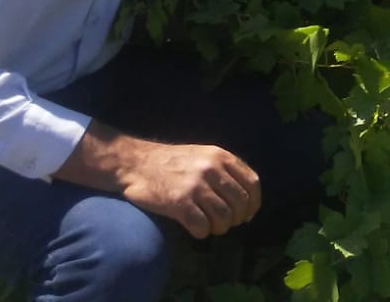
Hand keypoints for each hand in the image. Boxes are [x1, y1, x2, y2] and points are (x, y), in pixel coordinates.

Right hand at [58, 122, 260, 238]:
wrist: (136, 163)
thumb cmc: (173, 162)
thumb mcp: (204, 155)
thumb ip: (225, 170)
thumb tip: (247, 197)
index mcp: (220, 156)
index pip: (252, 184)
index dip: (253, 204)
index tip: (247, 215)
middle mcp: (211, 169)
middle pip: (239, 203)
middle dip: (236, 219)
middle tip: (226, 223)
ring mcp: (195, 186)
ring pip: (223, 218)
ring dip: (219, 228)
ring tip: (211, 227)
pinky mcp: (178, 203)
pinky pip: (202, 227)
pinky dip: (202, 233)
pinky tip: (196, 229)